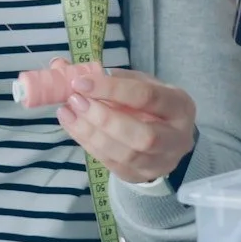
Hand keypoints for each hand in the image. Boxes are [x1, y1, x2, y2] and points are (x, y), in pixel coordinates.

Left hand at [20, 58, 195, 183]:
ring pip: (127, 155)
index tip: (81, 82)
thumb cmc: (148, 104)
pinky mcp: (141, 176)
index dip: (112, 89)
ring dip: (91, 133)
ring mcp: (161, 162)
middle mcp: (177, 138)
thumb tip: (61, 65)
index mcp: (179, 106)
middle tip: (75, 101)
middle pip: (142, 135)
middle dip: (103, 118)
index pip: (147, 97)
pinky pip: (113, 164)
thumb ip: (106, 75)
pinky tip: (73, 127)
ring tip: (68, 113)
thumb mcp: (136, 83)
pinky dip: (89, 144)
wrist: (164, 137)